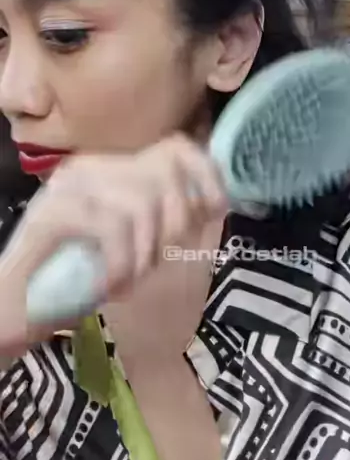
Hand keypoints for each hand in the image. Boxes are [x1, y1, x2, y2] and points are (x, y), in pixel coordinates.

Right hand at [0, 134, 226, 353]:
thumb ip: (177, 221)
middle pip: (165, 170)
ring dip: (144, 253)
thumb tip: (218, 199)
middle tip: (154, 262)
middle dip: (175, 222)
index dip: (206, 176)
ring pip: (142, 200)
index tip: (216, 211)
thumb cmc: (85, 281)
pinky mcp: (52, 212)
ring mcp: (70, 186)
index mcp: (115, 168)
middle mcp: (92, 166)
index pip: (177, 147)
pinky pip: (112, 226)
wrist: (21, 312)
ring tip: (127, 279)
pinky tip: (109, 286)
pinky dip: (120, 264)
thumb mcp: (145, 249)